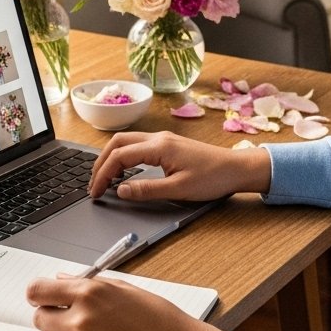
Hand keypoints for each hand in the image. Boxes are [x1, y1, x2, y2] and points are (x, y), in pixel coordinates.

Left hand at [27, 274, 229, 330]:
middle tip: (67, 316)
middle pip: (38, 318)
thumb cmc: (156, 316)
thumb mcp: (123, 288)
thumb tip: (60, 280)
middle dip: (49, 315)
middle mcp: (81, 320)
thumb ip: (87, 284)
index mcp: (90, 293)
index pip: (38, 291)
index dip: (37, 294)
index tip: (41, 297)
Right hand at [89, 130, 271, 201]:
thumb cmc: (212, 178)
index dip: (103, 174)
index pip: (119, 156)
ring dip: (111, 157)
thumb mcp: (178, 189)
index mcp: (159, 147)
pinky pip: (138, 145)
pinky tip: (124, 172)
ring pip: (127, 142)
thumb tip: (121, 190)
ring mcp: (163, 139)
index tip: (96, 192)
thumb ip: (147, 190)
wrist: (235, 168)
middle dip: (101, 162)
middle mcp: (158, 138)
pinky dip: (124, 156)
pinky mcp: (168, 144)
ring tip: (104, 178)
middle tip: (94, 184)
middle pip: (118, 143)